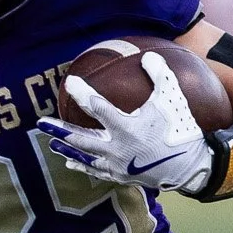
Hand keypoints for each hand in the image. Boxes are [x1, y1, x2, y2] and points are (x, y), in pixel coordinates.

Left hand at [36, 52, 213, 193]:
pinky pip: (96, 172)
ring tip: (51, 143)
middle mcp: (116, 148)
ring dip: (67, 149)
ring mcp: (117, 165)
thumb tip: (148, 56)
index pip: (97, 107)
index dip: (82, 93)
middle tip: (41, 123)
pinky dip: (83, 166)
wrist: (191, 168)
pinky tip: (71, 163)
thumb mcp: (173, 99)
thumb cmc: (180, 131)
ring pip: (84, 157)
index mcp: (126, 127)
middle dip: (59, 130)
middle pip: (80, 138)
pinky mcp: (121, 176)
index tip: (70, 82)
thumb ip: (160, 76)